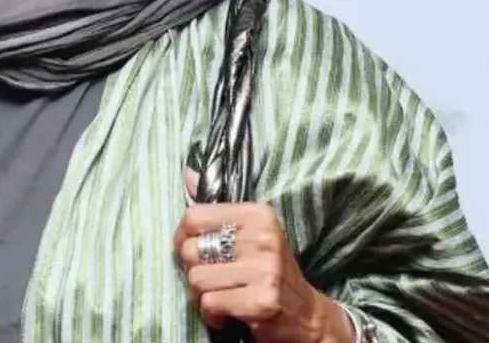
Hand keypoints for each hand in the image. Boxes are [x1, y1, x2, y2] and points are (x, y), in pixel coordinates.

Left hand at [175, 170, 353, 342]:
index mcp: (257, 213)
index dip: (182, 238)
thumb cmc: (269, 271)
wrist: (306, 314)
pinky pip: (210, 303)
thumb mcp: (249, 233)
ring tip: (218, 297)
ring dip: (200, 295)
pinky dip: (210, 313)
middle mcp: (263, 237)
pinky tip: (224, 315)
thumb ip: (215, 209)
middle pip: (191, 250)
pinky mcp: (262, 301)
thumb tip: (187, 174)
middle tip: (210, 280)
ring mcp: (265, 270)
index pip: (193, 217)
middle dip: (192, 271)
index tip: (192, 252)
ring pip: (197, 279)